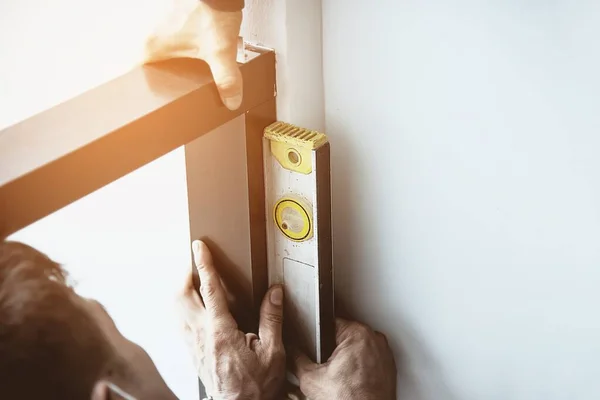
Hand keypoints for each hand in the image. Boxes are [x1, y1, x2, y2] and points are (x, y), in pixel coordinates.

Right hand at [145, 1, 242, 109]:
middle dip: (162, 82)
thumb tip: (230, 101)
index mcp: (151, 47)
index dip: (138, 93)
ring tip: (185, 80)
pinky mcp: (172, 19)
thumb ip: (226, 79)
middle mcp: (150, 36)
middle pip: (148, 67)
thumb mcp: (221, 51)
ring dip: (171, 66)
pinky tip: (194, 57)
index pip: (132, 76)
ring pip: (159, 54)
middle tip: (172, 97)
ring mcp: (159, 25)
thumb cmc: (210, 8)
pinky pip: (171, 42)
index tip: (144, 105)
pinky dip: (180, 51)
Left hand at [179, 240, 285, 399]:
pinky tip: (194, 308)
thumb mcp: (273, 352)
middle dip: (186, 274)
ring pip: (176, 308)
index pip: (209, 288)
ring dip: (182, 290)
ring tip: (194, 280)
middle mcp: (201, 335)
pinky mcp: (192, 353)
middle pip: (182, 294)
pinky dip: (183, 307)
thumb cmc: (256, 386)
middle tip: (195, 262)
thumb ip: (272, 319)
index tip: (199, 247)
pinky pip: (180, 322)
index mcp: (220, 331)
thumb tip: (274, 293)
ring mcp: (193, 345)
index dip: (204, 263)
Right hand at [293, 318, 396, 399]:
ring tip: (338, 373)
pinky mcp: (388, 366)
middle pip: (344, 334)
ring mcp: (384, 352)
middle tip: (326, 366)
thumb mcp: (310, 378)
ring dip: (347, 356)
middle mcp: (374, 338)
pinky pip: (369, 358)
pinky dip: (360, 366)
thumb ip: (297, 358)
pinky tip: (350, 379)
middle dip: (332, 348)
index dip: (317, 336)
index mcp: (357, 333)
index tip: (314, 348)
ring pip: (357, 347)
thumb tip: (290, 351)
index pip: (329, 322)